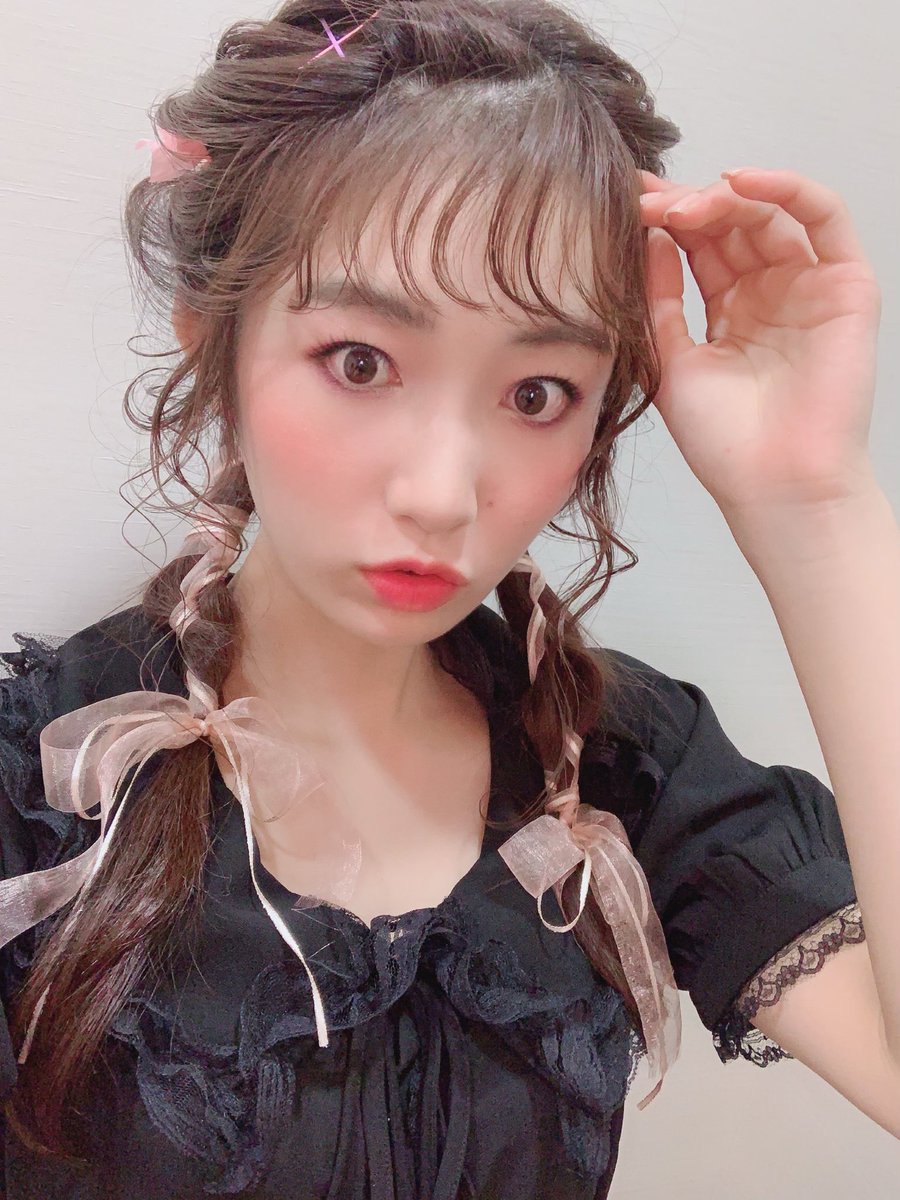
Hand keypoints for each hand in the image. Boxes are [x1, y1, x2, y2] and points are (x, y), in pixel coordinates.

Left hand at [638, 167, 881, 516]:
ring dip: (722, 198)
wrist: (773, 482)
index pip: (698, 247)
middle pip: (731, 224)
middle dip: (686, 205)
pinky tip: (738, 182)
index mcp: (730, 313)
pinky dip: (786, 188)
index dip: (664, 221)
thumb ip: (660, 300)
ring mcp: (809, 287)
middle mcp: (771, 294)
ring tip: (681, 205)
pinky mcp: (846, 284)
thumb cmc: (724, 442)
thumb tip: (649, 239)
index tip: (624, 204)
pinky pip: (824, 216)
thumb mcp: (670, 362)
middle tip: (646, 203)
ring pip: (770, 213)